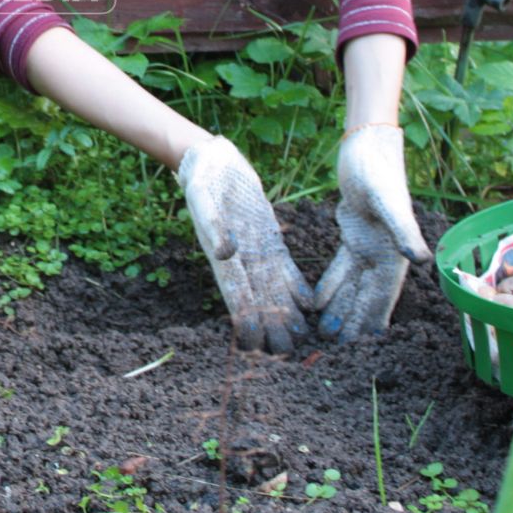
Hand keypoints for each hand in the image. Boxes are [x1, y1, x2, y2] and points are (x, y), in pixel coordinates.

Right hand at [176, 136, 314, 352]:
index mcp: (220, 252)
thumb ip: (213, 223)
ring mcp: (255, 248)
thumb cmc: (203, 175)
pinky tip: (310, 304)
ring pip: (273, 287)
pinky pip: (284, 266)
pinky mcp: (267, 237)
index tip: (254, 342)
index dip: (245, 317)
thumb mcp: (203, 194)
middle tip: (285, 353)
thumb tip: (225, 253)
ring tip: (301, 337)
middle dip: (270, 324)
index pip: (235, 291)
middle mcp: (240, 257)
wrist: (211, 158)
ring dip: (286, 312)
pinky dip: (296, 286)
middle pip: (258, 297)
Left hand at [315, 125, 431, 340]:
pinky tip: (315, 303)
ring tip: (323, 336)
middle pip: (364, 298)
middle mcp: (383, 255)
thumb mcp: (388, 200)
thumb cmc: (379, 170)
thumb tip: (421, 260)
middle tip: (332, 350)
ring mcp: (369, 246)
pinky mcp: (354, 235)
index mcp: (393, 254)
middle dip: (351, 324)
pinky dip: (330, 286)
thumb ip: (404, 230)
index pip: (380, 298)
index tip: (361, 350)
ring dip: (339, 310)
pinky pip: (340, 268)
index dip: (370, 323)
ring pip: (352, 287)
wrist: (368, 146)